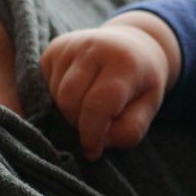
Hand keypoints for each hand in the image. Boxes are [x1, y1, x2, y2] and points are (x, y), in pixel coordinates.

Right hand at [41, 19, 173, 159]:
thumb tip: (96, 142)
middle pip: (69, 101)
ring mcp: (71, 44)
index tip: (93, 151)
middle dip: (77, 124)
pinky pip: (46, 84)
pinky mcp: (54, 48)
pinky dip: (57, 97)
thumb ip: (128, 131)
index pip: (97, 105)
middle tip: (93, 127)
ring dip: (68, 111)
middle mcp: (94, 46)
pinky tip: (77, 92)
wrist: (133, 45)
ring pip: (55, 94)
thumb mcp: (148, 109)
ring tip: (88, 107)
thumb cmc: (140, 83)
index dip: (92, 134)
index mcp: (124, 62)